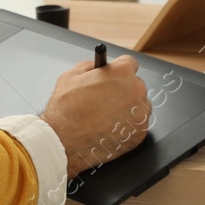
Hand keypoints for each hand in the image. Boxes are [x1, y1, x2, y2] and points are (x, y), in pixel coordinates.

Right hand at [39, 54, 150, 177]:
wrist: (64, 142)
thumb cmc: (66, 110)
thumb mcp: (71, 76)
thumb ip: (89, 66)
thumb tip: (97, 67)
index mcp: (122, 72)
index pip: (130, 63)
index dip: (118, 70)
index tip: (114, 76)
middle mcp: (137, 90)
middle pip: (135, 84)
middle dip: (122, 89)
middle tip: (106, 98)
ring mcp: (140, 113)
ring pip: (138, 105)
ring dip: (126, 108)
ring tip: (105, 116)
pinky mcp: (140, 133)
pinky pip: (137, 124)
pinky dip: (126, 125)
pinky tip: (109, 127)